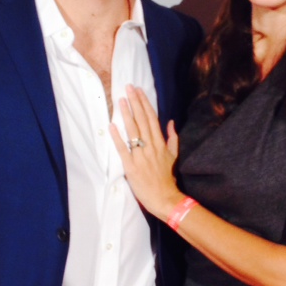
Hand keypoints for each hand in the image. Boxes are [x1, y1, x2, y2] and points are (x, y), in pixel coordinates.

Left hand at [110, 86, 181, 220]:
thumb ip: (172, 138)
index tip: (139, 91)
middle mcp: (151, 146)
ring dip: (127, 115)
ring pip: (133, 131)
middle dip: (135, 103)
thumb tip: (171, 122)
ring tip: (121, 100)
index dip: (144, 103)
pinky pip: (123, 149)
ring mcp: (141, 156)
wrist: (165, 198)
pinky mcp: (131, 166)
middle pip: (142, 120)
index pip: (152, 118)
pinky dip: (118, 137)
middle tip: (128, 88)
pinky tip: (112, 125)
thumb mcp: (173, 156)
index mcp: (160, 143)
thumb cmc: (167, 178)